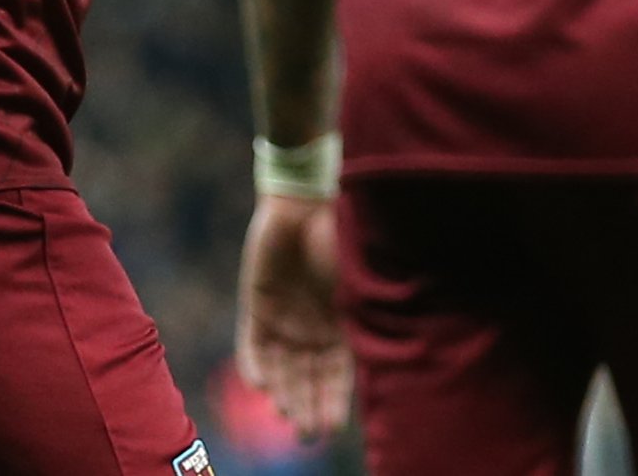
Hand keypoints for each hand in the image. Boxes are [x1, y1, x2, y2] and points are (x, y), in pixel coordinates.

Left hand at [235, 194, 351, 438]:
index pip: (336, 377)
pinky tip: (259, 385)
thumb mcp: (359, 286)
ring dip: (282, 393)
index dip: (333, 403)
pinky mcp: (256, 304)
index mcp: (340, 328)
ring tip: (285, 414)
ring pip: (280, 369)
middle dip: (306, 407)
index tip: (331, 427)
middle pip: (307, 380)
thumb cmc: (341, 241)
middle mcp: (311, 330)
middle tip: (306, 433)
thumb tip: (386, 363)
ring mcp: (283, 319)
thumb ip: (365, 321)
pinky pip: (252, 344)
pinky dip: (253, 365)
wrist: (306, 203)